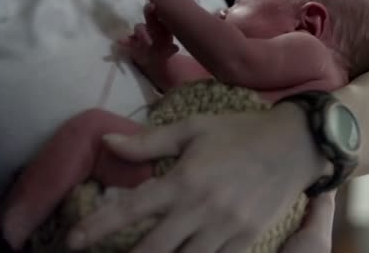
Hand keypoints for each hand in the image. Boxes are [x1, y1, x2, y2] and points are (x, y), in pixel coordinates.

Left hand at [66, 103, 327, 252]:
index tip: (72, 240)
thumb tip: (107, 142)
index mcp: (185, 179)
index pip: (131, 209)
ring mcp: (226, 229)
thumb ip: (149, 141)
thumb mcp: (194, 128)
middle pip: (153, 250)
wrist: (295, 145)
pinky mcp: (247, 240)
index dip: (97, 227)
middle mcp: (202, 209)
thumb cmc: (240, 132)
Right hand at [118, 3, 178, 68]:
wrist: (154, 61)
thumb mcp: (169, 51)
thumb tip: (176, 48)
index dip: (162, 10)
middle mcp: (150, 26)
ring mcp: (140, 33)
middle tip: (152, 7)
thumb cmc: (163, 50)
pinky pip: (128, 40)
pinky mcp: (132, 42)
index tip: (161, 5)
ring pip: (139, 27)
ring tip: (149, 43)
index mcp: (161, 26)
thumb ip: (171, 49)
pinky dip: (125, 40)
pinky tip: (121, 41)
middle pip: (148, 15)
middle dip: (149, 10)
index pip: (161, 15)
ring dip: (143, 33)